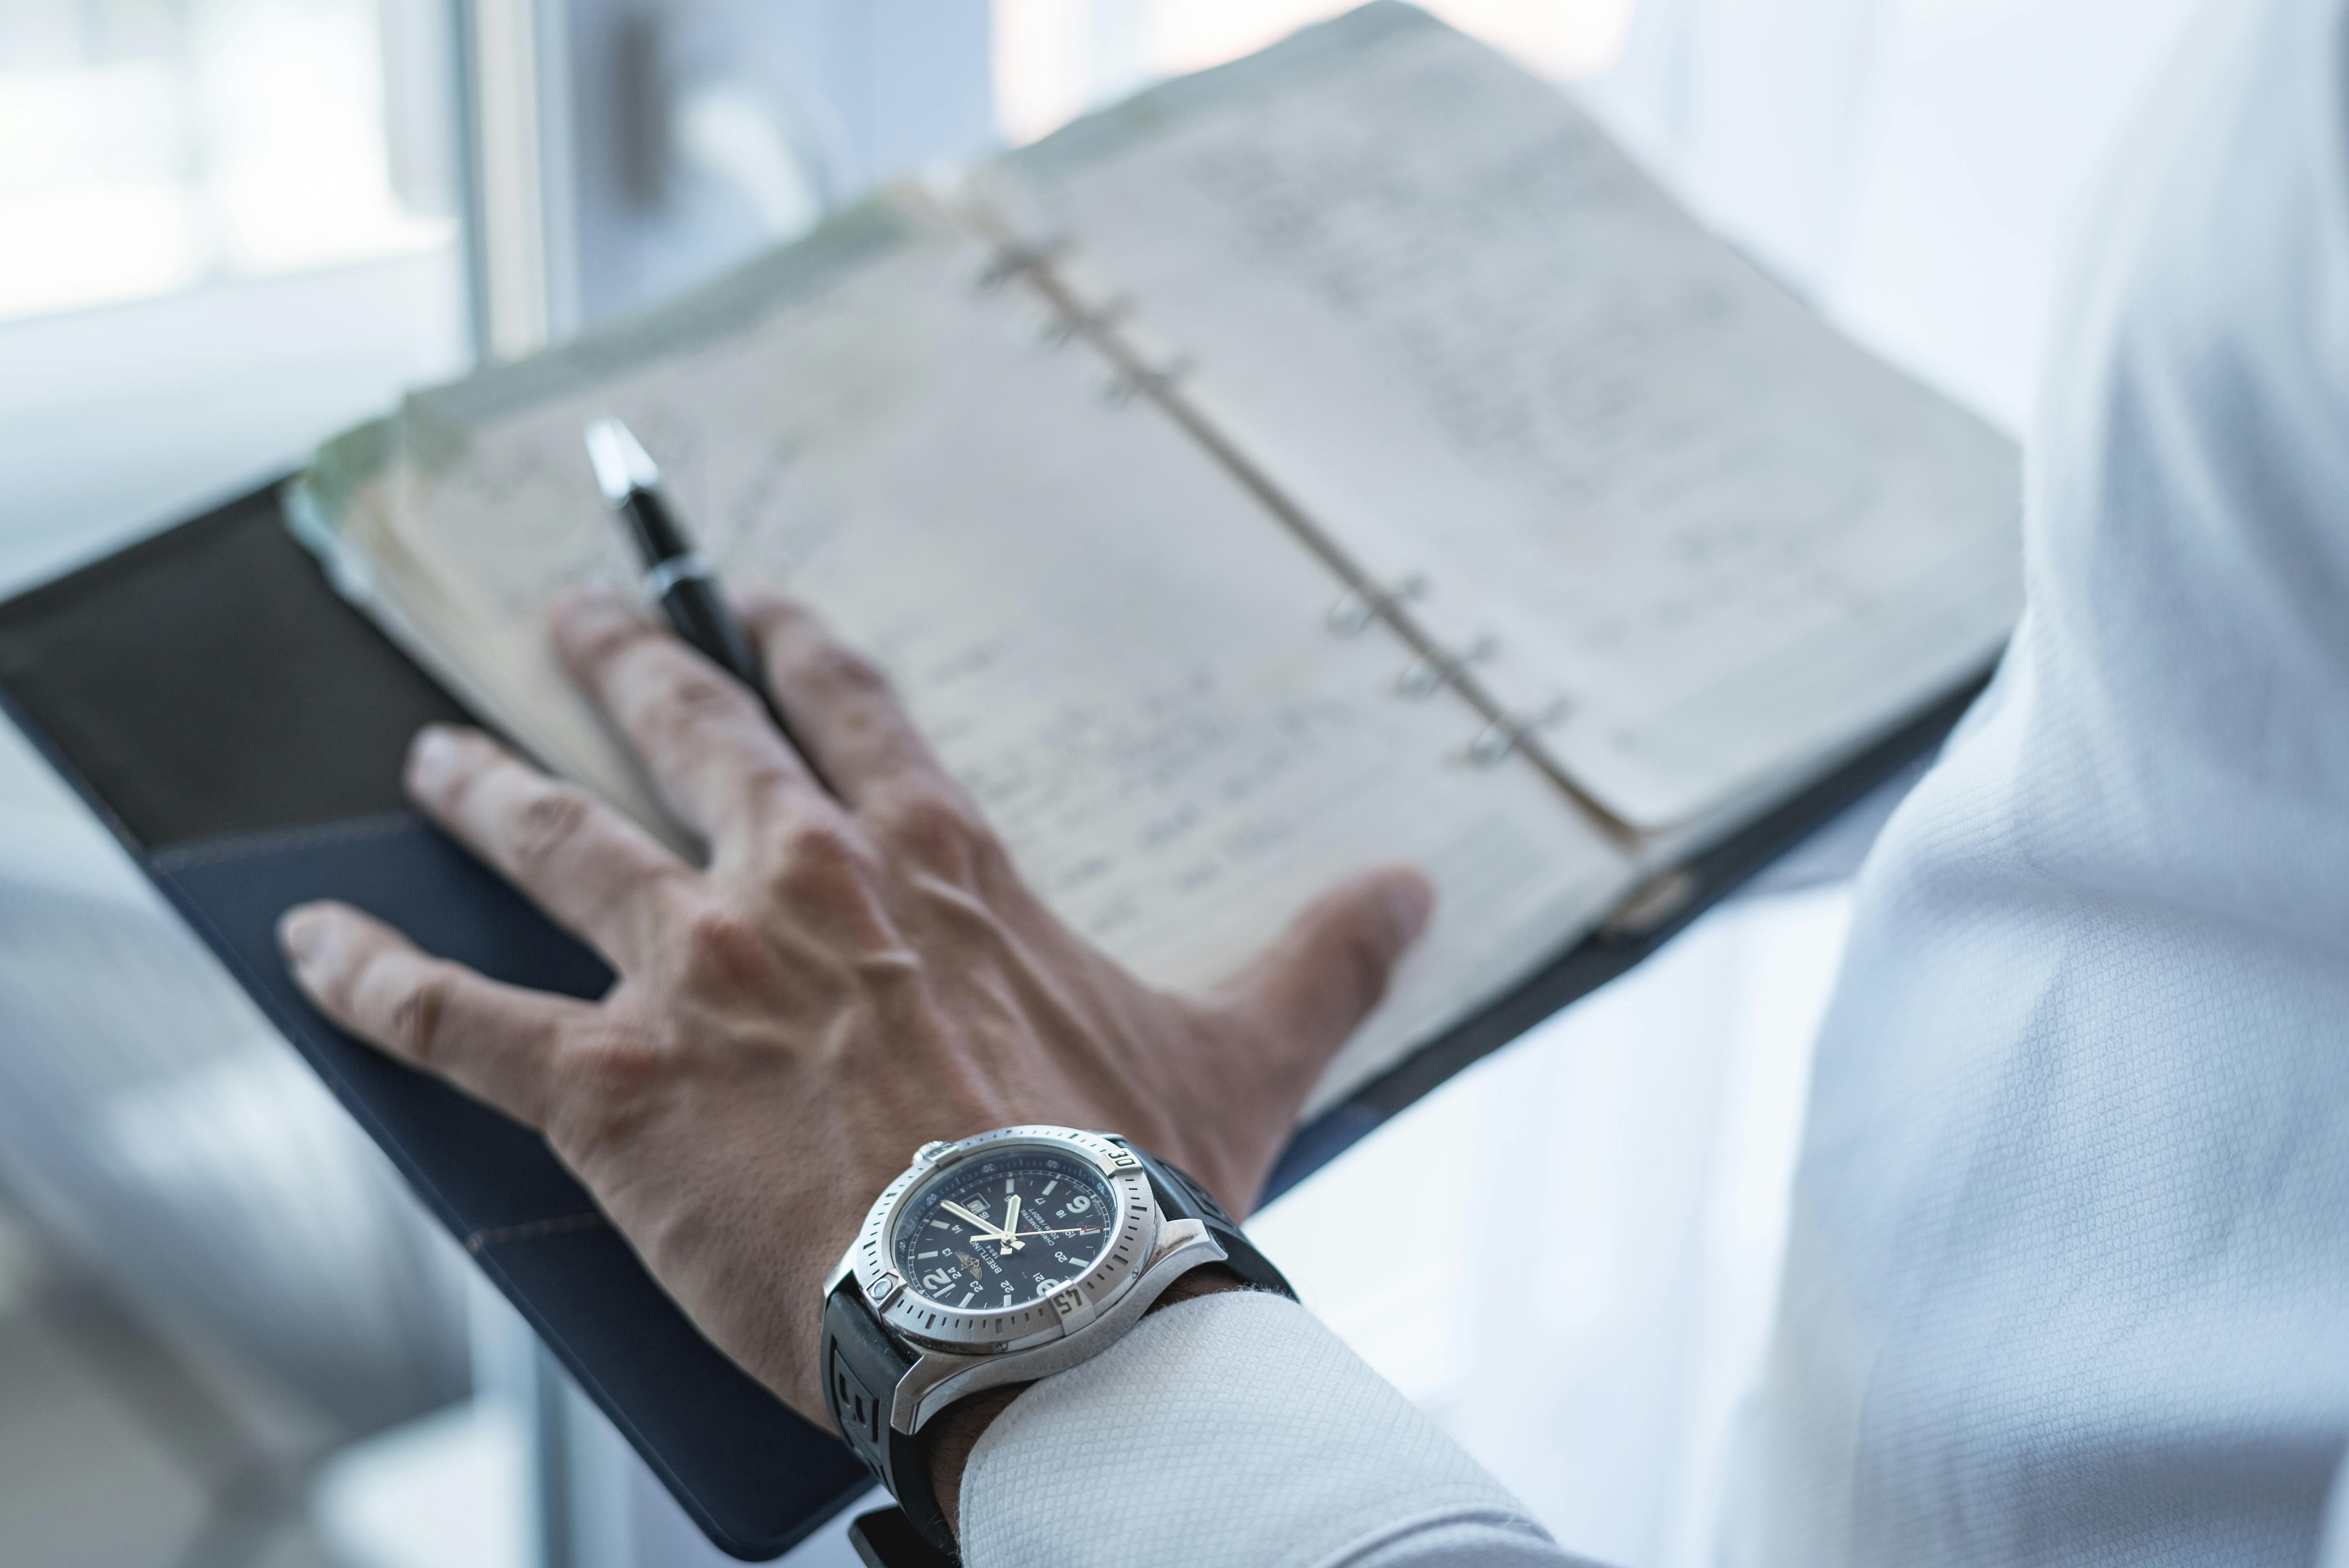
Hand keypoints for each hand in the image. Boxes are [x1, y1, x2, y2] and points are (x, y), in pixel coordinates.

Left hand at [273, 586, 1430, 1423]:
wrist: (1026, 1294)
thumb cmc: (1123, 1176)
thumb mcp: (1243, 1048)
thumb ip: (1329, 954)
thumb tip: (1418, 885)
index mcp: (932, 867)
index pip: (853, 714)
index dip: (803, 647)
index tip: (764, 604)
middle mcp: (795, 886)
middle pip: (681, 736)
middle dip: (623, 667)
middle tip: (573, 625)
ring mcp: (688, 975)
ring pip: (550, 846)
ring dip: (481, 794)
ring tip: (429, 761)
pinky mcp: (604, 1087)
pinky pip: (453, 1020)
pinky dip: (370, 984)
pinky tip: (307, 950)